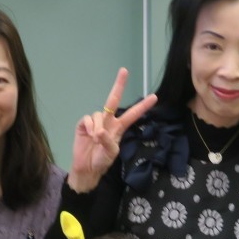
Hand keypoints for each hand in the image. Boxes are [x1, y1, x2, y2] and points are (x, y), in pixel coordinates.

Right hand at [68, 68, 157, 191]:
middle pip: (113, 100)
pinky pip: (87, 118)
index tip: (155, 97)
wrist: (86, 168)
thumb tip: (99, 131)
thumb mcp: (110, 153)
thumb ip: (107, 142)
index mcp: (119, 128)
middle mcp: (108, 122)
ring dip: (97, 126)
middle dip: (119, 85)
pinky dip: (88, 126)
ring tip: (96, 139)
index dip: (143, 106)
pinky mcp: (83, 125)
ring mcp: (96, 122)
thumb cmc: (102, 161)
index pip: (133, 115)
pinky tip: (88, 134)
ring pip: (99, 114)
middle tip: (124, 71)